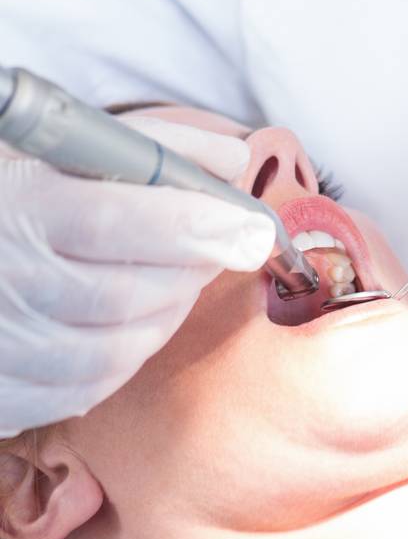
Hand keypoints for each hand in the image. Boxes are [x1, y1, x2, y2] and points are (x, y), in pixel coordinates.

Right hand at [0, 114, 274, 435]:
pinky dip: (128, 358)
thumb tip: (233, 159)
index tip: (252, 228)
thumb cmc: (28, 197)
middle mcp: (6, 278)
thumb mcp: (74, 152)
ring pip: (113, 351)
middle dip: (192, 273)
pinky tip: (138, 322)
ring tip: (180, 280)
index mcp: (21, 205)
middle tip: (225, 248)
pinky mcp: (2, 392)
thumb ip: (155, 147)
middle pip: (123, 294)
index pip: (114, 221)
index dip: (194, 228)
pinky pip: (85, 391)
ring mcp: (2, 341)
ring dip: (168, 316)